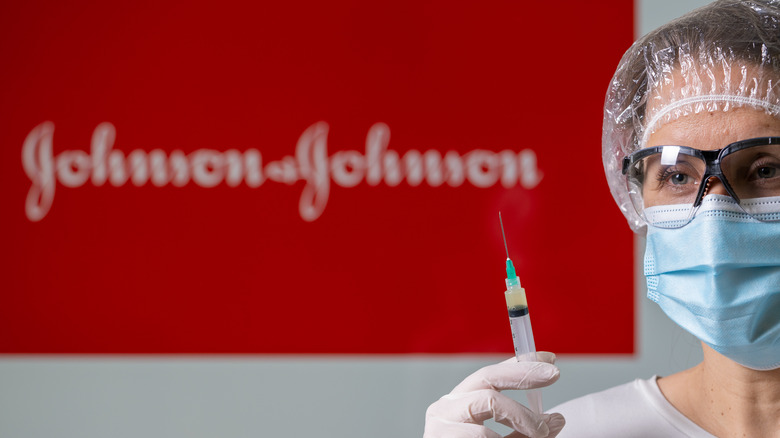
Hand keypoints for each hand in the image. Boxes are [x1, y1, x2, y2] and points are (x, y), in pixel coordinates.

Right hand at [424, 352, 564, 437]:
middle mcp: (444, 409)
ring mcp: (441, 428)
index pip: (490, 374)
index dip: (521, 363)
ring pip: (488, 408)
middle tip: (554, 379)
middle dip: (524, 377)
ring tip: (540, 434)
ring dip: (522, 419)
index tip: (551, 359)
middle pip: (487, 381)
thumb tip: (558, 419)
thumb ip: (527, 433)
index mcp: (458, 404)